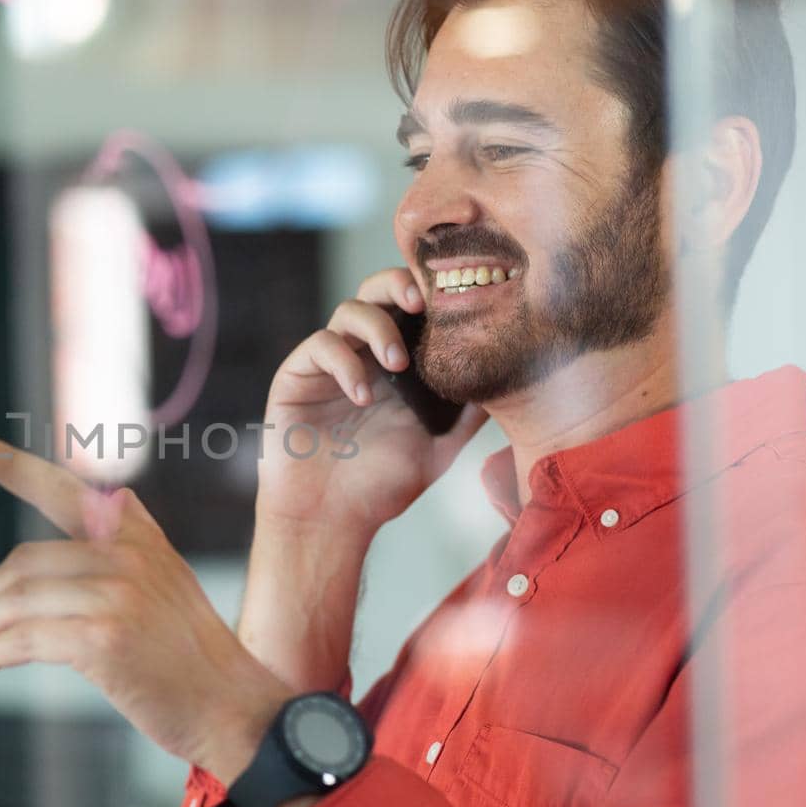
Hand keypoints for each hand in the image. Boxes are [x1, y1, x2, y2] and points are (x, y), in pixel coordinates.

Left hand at [0, 430, 291, 784]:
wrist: (232, 708)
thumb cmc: (190, 658)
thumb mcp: (165, 581)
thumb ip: (122, 549)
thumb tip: (73, 533)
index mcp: (137, 535)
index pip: (63, 488)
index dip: (10, 465)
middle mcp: (127, 554)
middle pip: (25, 563)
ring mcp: (117, 594)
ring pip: (19, 601)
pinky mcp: (104, 637)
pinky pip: (26, 638)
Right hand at [258, 266, 489, 544]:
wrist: (329, 521)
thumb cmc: (381, 486)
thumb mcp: (440, 445)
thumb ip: (469, 411)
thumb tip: (508, 379)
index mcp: (397, 363)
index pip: (412, 308)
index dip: (431, 292)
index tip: (456, 299)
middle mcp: (362, 354)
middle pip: (377, 291)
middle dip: (399, 286)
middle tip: (422, 305)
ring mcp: (328, 363)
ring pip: (348, 311)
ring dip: (377, 327)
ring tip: (397, 364)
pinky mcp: (297, 376)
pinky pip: (320, 346)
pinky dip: (345, 363)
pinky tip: (362, 395)